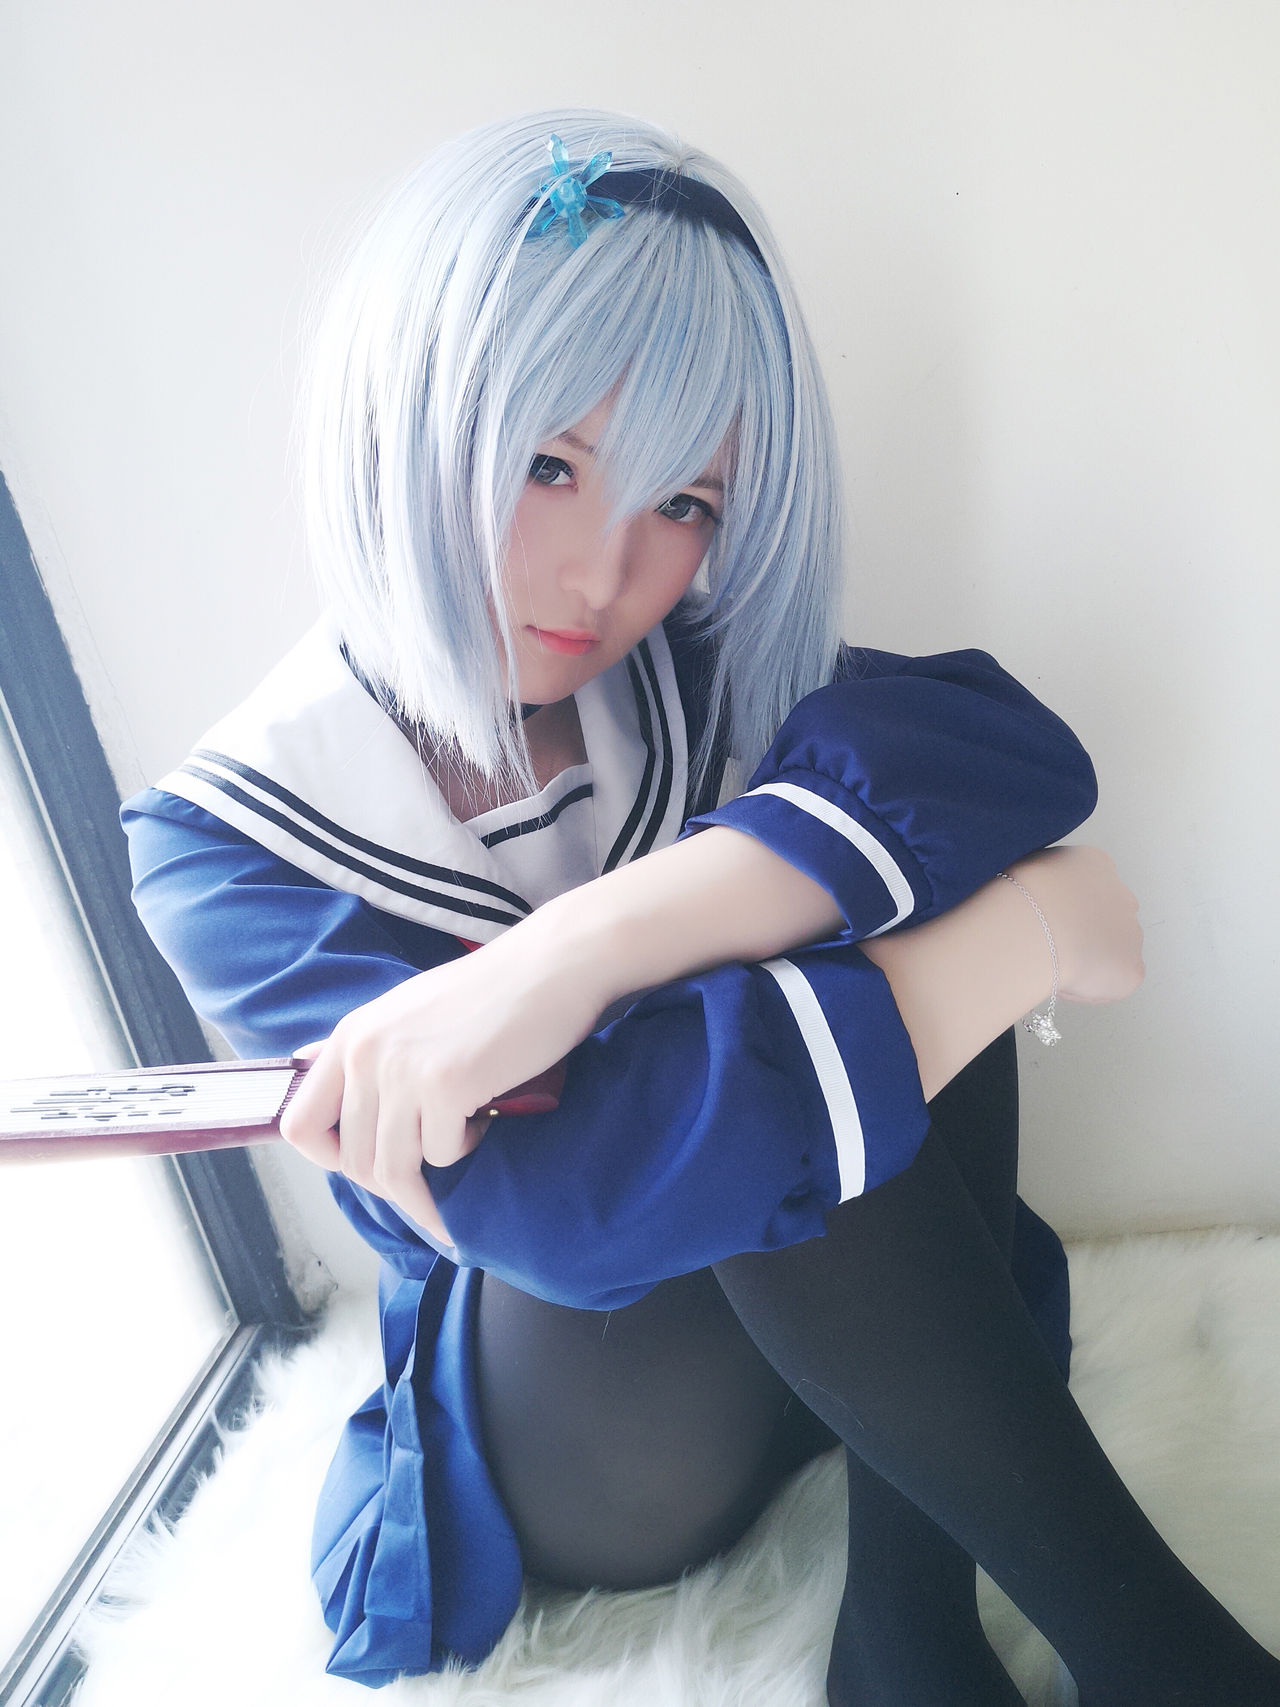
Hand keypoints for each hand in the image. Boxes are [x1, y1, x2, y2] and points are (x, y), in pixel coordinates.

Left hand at [278, 917, 613, 1244]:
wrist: (553, 964)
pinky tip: (486, 1117)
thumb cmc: (491, 991)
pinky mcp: (445, 1085)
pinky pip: (443, 1155)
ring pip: (393, 1170)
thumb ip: (365, 1048)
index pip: (299, 1125)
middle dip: (393, 1184)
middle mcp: (364, 1052)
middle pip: (352, 1161)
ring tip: (462, 1150)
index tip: (369, 1162)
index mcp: (351, 1035)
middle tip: (430, 1181)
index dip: (330, 1159)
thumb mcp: (408, 1012)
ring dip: (429, 1183)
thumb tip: (313, 1067)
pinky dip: (467, 1148)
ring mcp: (402, 1069)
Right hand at [1007, 846, 1144, 1006]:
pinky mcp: (1132, 970)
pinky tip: (1065, 981)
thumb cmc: (1019, 897)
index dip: (1064, 908)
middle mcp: (1122, 895)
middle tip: (1050, 946)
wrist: (1034, 928)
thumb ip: (1044, 882)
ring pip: (1111, 951)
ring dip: (1089, 959)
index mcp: (1094, 864)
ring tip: (1054, 965)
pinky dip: (1091, 988)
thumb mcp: (1025, 869)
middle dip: (1083, 933)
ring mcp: (1132, 934)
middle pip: (1106, 919)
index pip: (1087, 887)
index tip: (1044, 921)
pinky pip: (1112, 983)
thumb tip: (1039, 901)